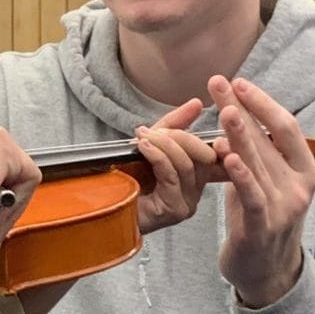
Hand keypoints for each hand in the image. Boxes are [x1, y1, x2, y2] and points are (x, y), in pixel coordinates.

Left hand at [132, 99, 212, 233]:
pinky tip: (144, 147)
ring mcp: (187, 203)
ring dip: (164, 145)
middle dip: (180, 137)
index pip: (210, 152)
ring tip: (144, 138)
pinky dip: (157, 156)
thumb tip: (197, 103)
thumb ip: (175, 125)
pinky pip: (171, 175)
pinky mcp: (174, 209)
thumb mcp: (153, 144)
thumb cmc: (127, 179)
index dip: (199, 135)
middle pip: (203, 157)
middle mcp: (195, 192)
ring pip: (186, 164)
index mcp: (195, 178)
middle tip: (154, 132)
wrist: (105, 207)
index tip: (186, 119)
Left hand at [210, 74, 314, 307]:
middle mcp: (299, 186)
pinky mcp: (262, 226)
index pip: (284, 127)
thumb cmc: (259, 221)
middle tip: (218, 82)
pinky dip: (241, 174)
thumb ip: (257, 155)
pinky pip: (251, 195)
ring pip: (259, 163)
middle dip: (242, 108)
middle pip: (268, 139)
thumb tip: (238, 116)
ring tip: (224, 109)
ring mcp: (283, 207)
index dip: (262, 102)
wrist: (264, 272)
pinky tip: (227, 154)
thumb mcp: (263, 183)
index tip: (238, 82)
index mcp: (304, 171)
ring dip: (239, 134)